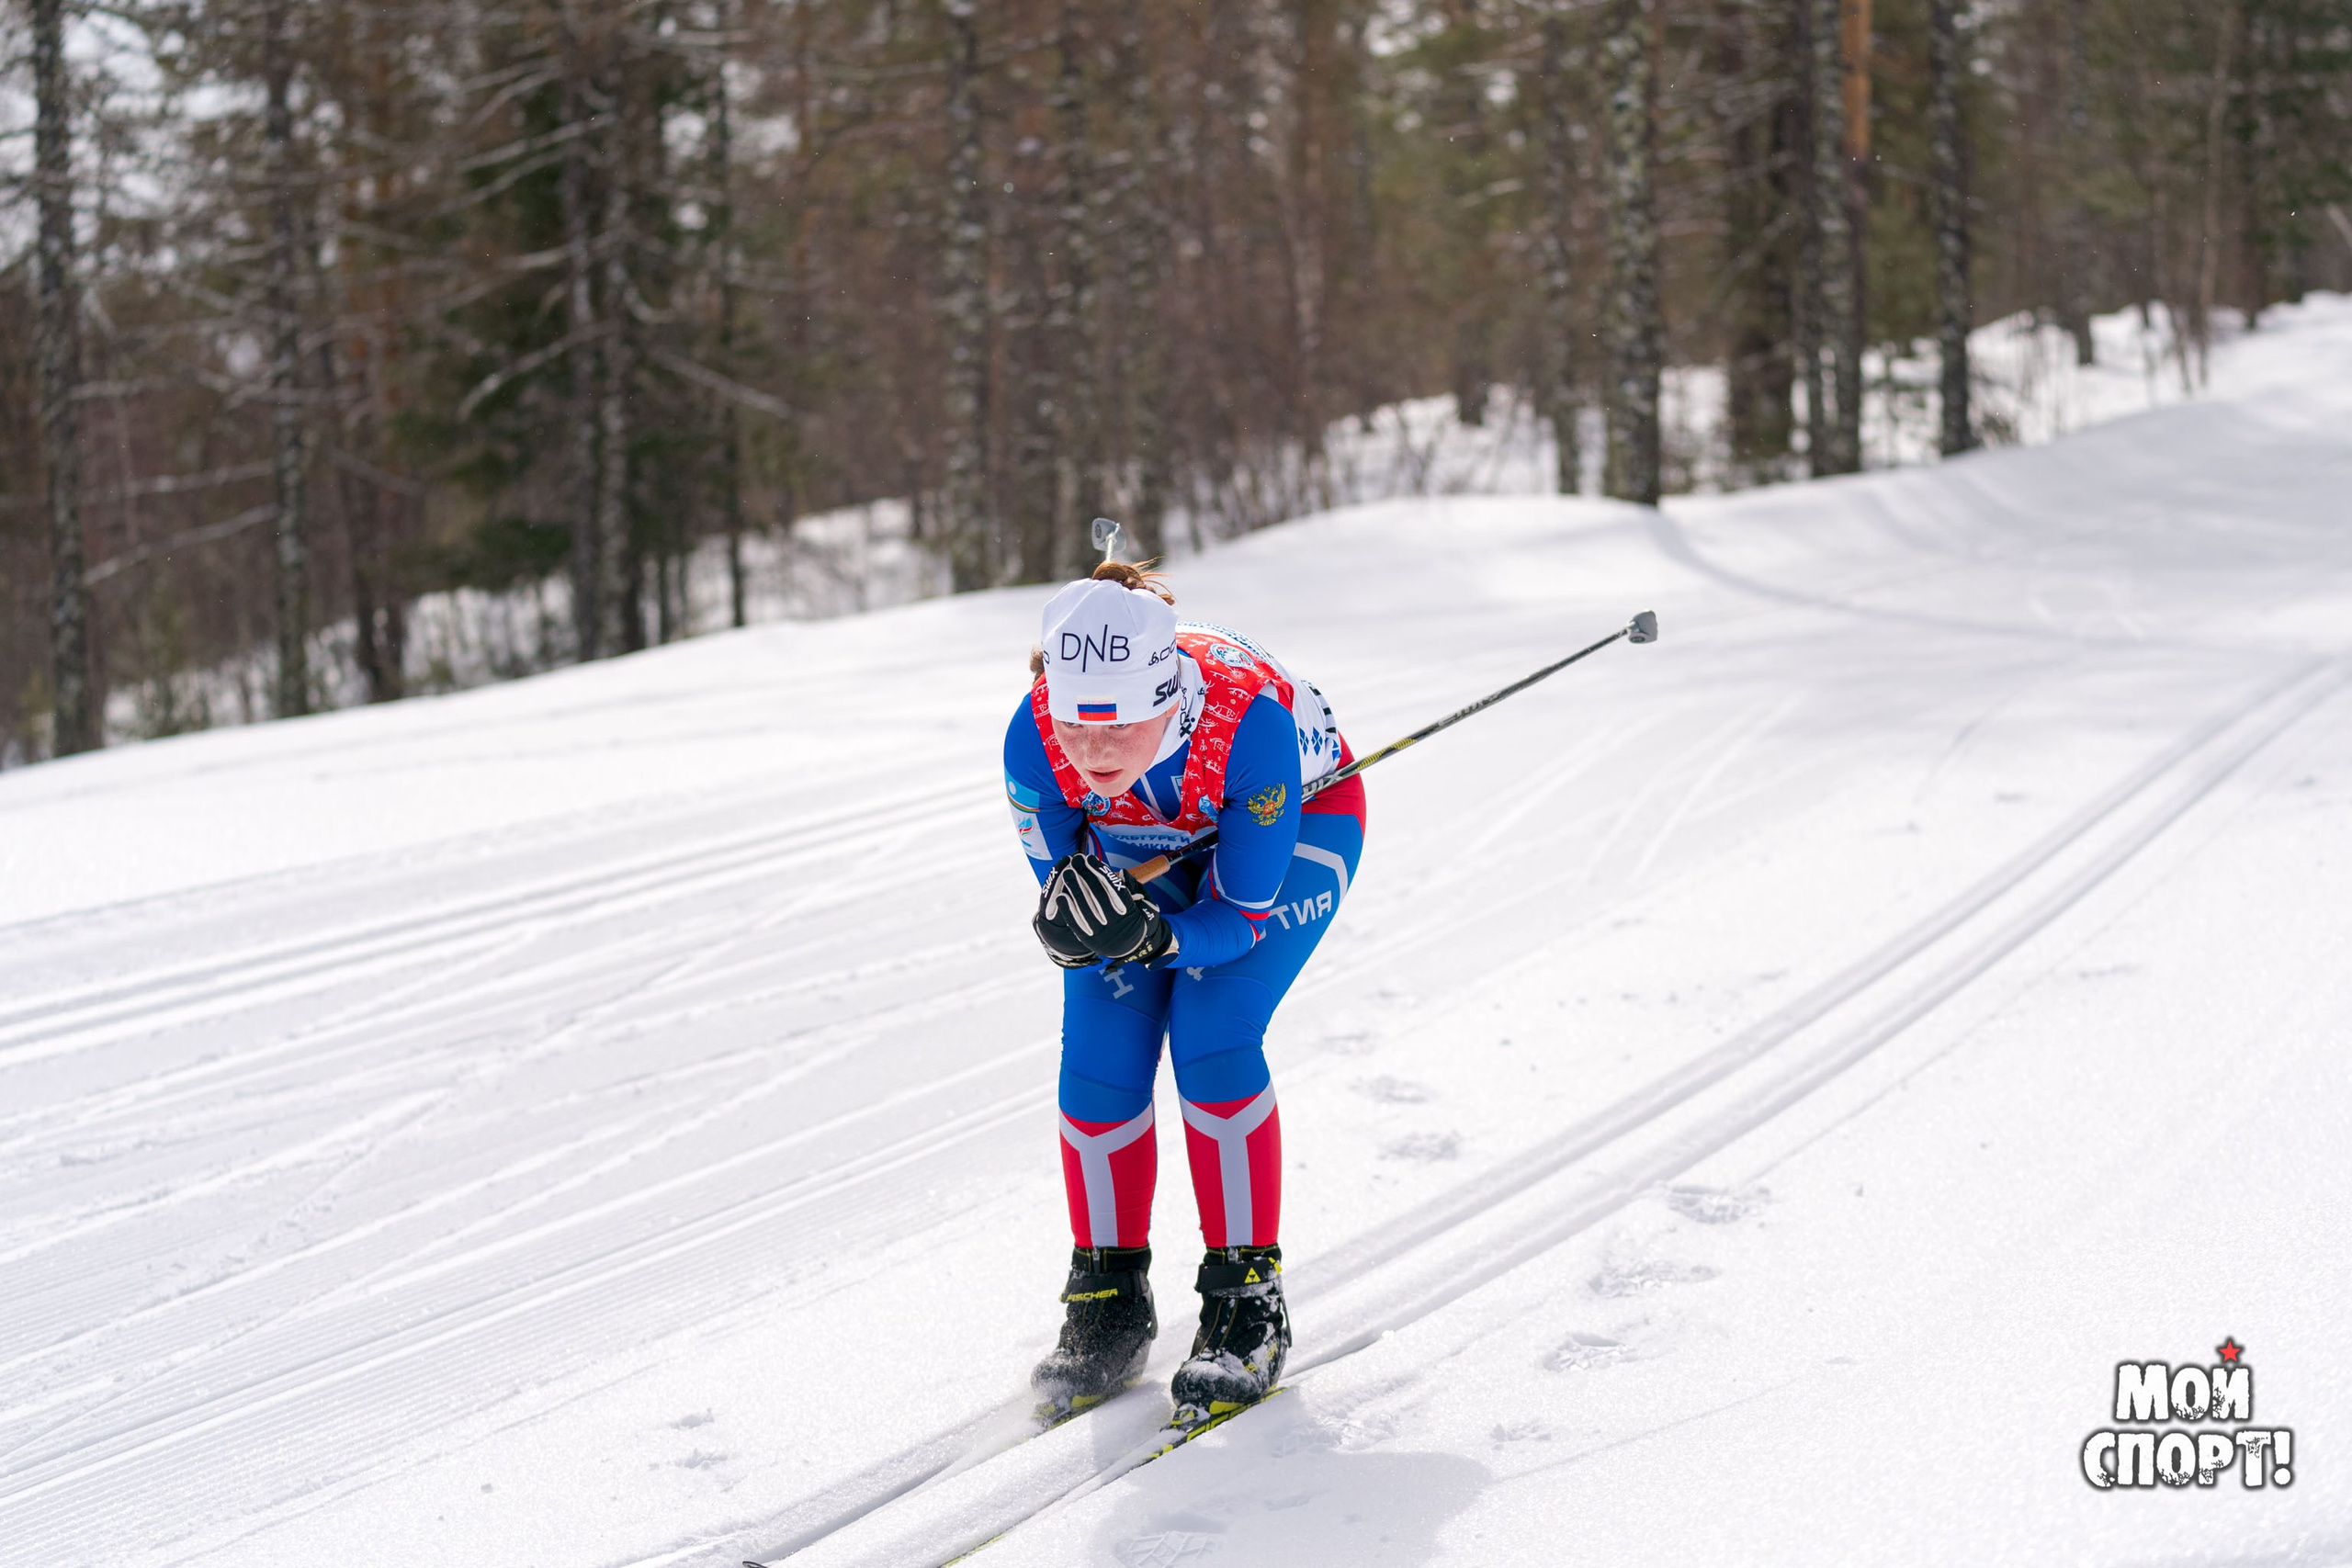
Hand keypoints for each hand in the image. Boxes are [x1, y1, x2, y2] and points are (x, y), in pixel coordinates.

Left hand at [1039, 854, 1174, 968]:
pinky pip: (1077, 924)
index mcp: (1130, 913)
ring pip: (1085, 908)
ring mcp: (1102, 933)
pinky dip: (1068, 910)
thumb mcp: (1145, 904)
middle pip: (1098, 896)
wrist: (1133, 949)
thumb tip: (1121, 873)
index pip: (1114, 888)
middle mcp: (1116, 924)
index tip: (1091, 858)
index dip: (1101, 872)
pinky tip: (1061, 896)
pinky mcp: (1090, 940)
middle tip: (1076, 860)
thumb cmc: (1139, 920)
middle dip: (1085, 875)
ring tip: (1066, 872)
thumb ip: (1133, 888)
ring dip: (1074, 889)